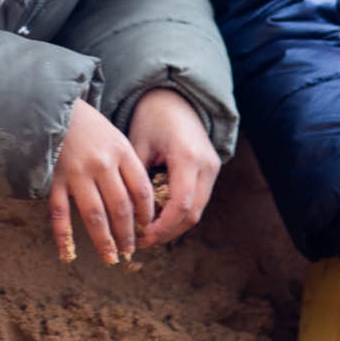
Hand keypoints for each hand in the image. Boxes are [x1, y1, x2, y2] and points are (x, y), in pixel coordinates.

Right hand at [48, 99, 155, 264]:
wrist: (52, 106)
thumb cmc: (88, 125)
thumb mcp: (115, 138)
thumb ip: (127, 166)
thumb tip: (139, 205)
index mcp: (121, 152)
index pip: (142, 190)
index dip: (147, 214)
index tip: (148, 229)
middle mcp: (101, 164)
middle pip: (120, 207)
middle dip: (128, 233)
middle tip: (131, 251)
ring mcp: (76, 173)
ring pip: (94, 214)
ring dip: (104, 240)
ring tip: (111, 258)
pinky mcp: (54, 179)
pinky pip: (60, 213)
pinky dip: (64, 235)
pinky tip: (68, 253)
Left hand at [129, 88, 221, 249]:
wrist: (175, 99)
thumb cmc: (151, 119)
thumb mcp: (136, 145)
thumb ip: (135, 179)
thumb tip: (126, 216)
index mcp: (187, 157)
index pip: (180, 205)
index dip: (162, 227)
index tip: (142, 237)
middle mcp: (206, 165)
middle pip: (193, 213)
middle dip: (168, 232)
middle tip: (143, 241)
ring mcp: (213, 168)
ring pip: (198, 210)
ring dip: (175, 225)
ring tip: (149, 233)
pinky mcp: (212, 171)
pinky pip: (198, 200)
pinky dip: (180, 213)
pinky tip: (160, 219)